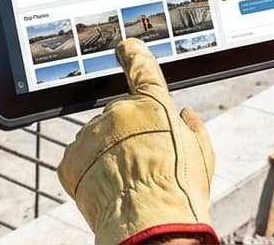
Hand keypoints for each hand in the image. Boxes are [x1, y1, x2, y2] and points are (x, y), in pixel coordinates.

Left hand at [58, 39, 218, 244]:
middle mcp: (119, 111)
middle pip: (120, 115)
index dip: (133, 55)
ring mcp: (91, 133)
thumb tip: (185, 116)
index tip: (126, 47)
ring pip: (98, 138)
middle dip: (128, 134)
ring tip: (127, 182)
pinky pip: (80, 160)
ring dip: (108, 155)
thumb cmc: (181, 191)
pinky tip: (107, 188)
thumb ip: (193, 129)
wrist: (150, 225)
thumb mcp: (202, 155)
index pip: (141, 67)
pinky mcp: (71, 158)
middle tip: (144, 162)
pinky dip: (90, 172)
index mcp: (153, 103)